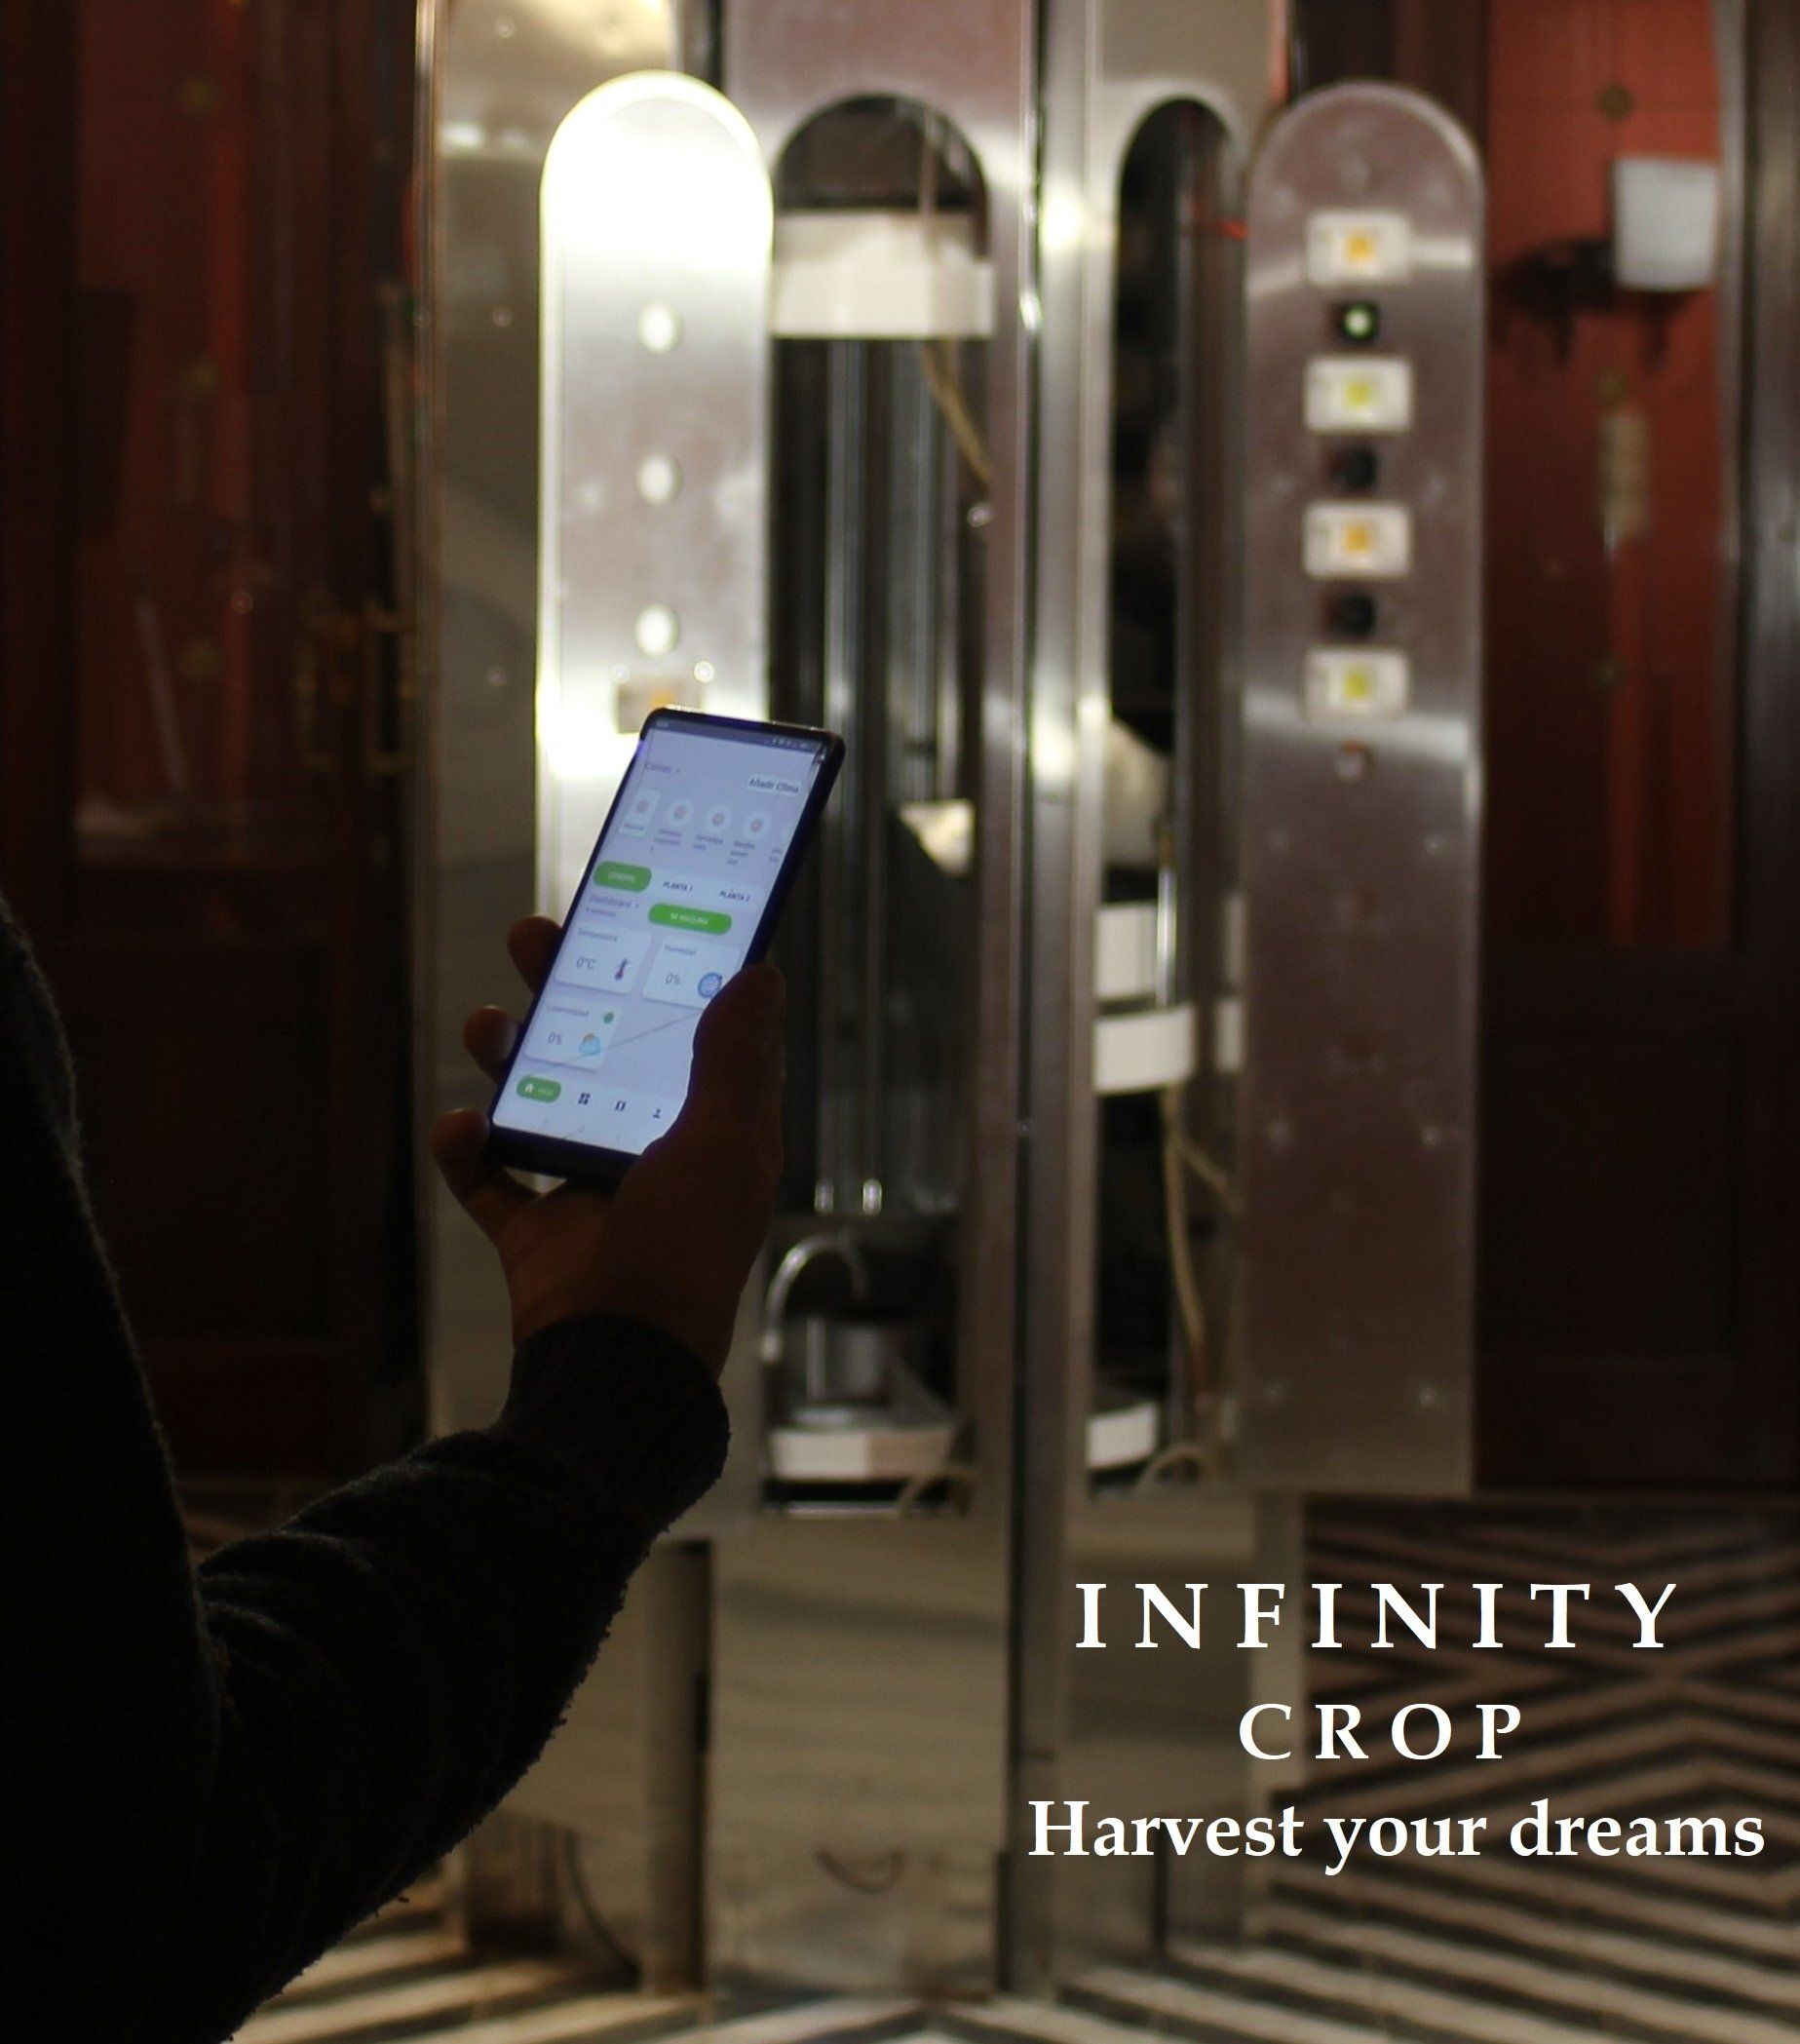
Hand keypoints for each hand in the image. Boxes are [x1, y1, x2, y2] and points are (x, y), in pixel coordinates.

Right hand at [432, 916, 784, 1374]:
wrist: (617, 1360)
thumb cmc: (684, 1252)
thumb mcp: (722, 1144)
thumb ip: (733, 1059)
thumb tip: (762, 972)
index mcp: (712, 1131)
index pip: (696, 1033)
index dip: (671, 975)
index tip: (641, 911)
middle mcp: (651, 1151)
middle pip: (604, 1046)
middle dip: (566, 989)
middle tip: (534, 935)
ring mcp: (589, 1191)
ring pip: (539, 1096)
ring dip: (508, 1054)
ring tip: (485, 1024)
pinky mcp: (534, 1231)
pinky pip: (488, 1174)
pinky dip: (466, 1147)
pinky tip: (462, 1126)